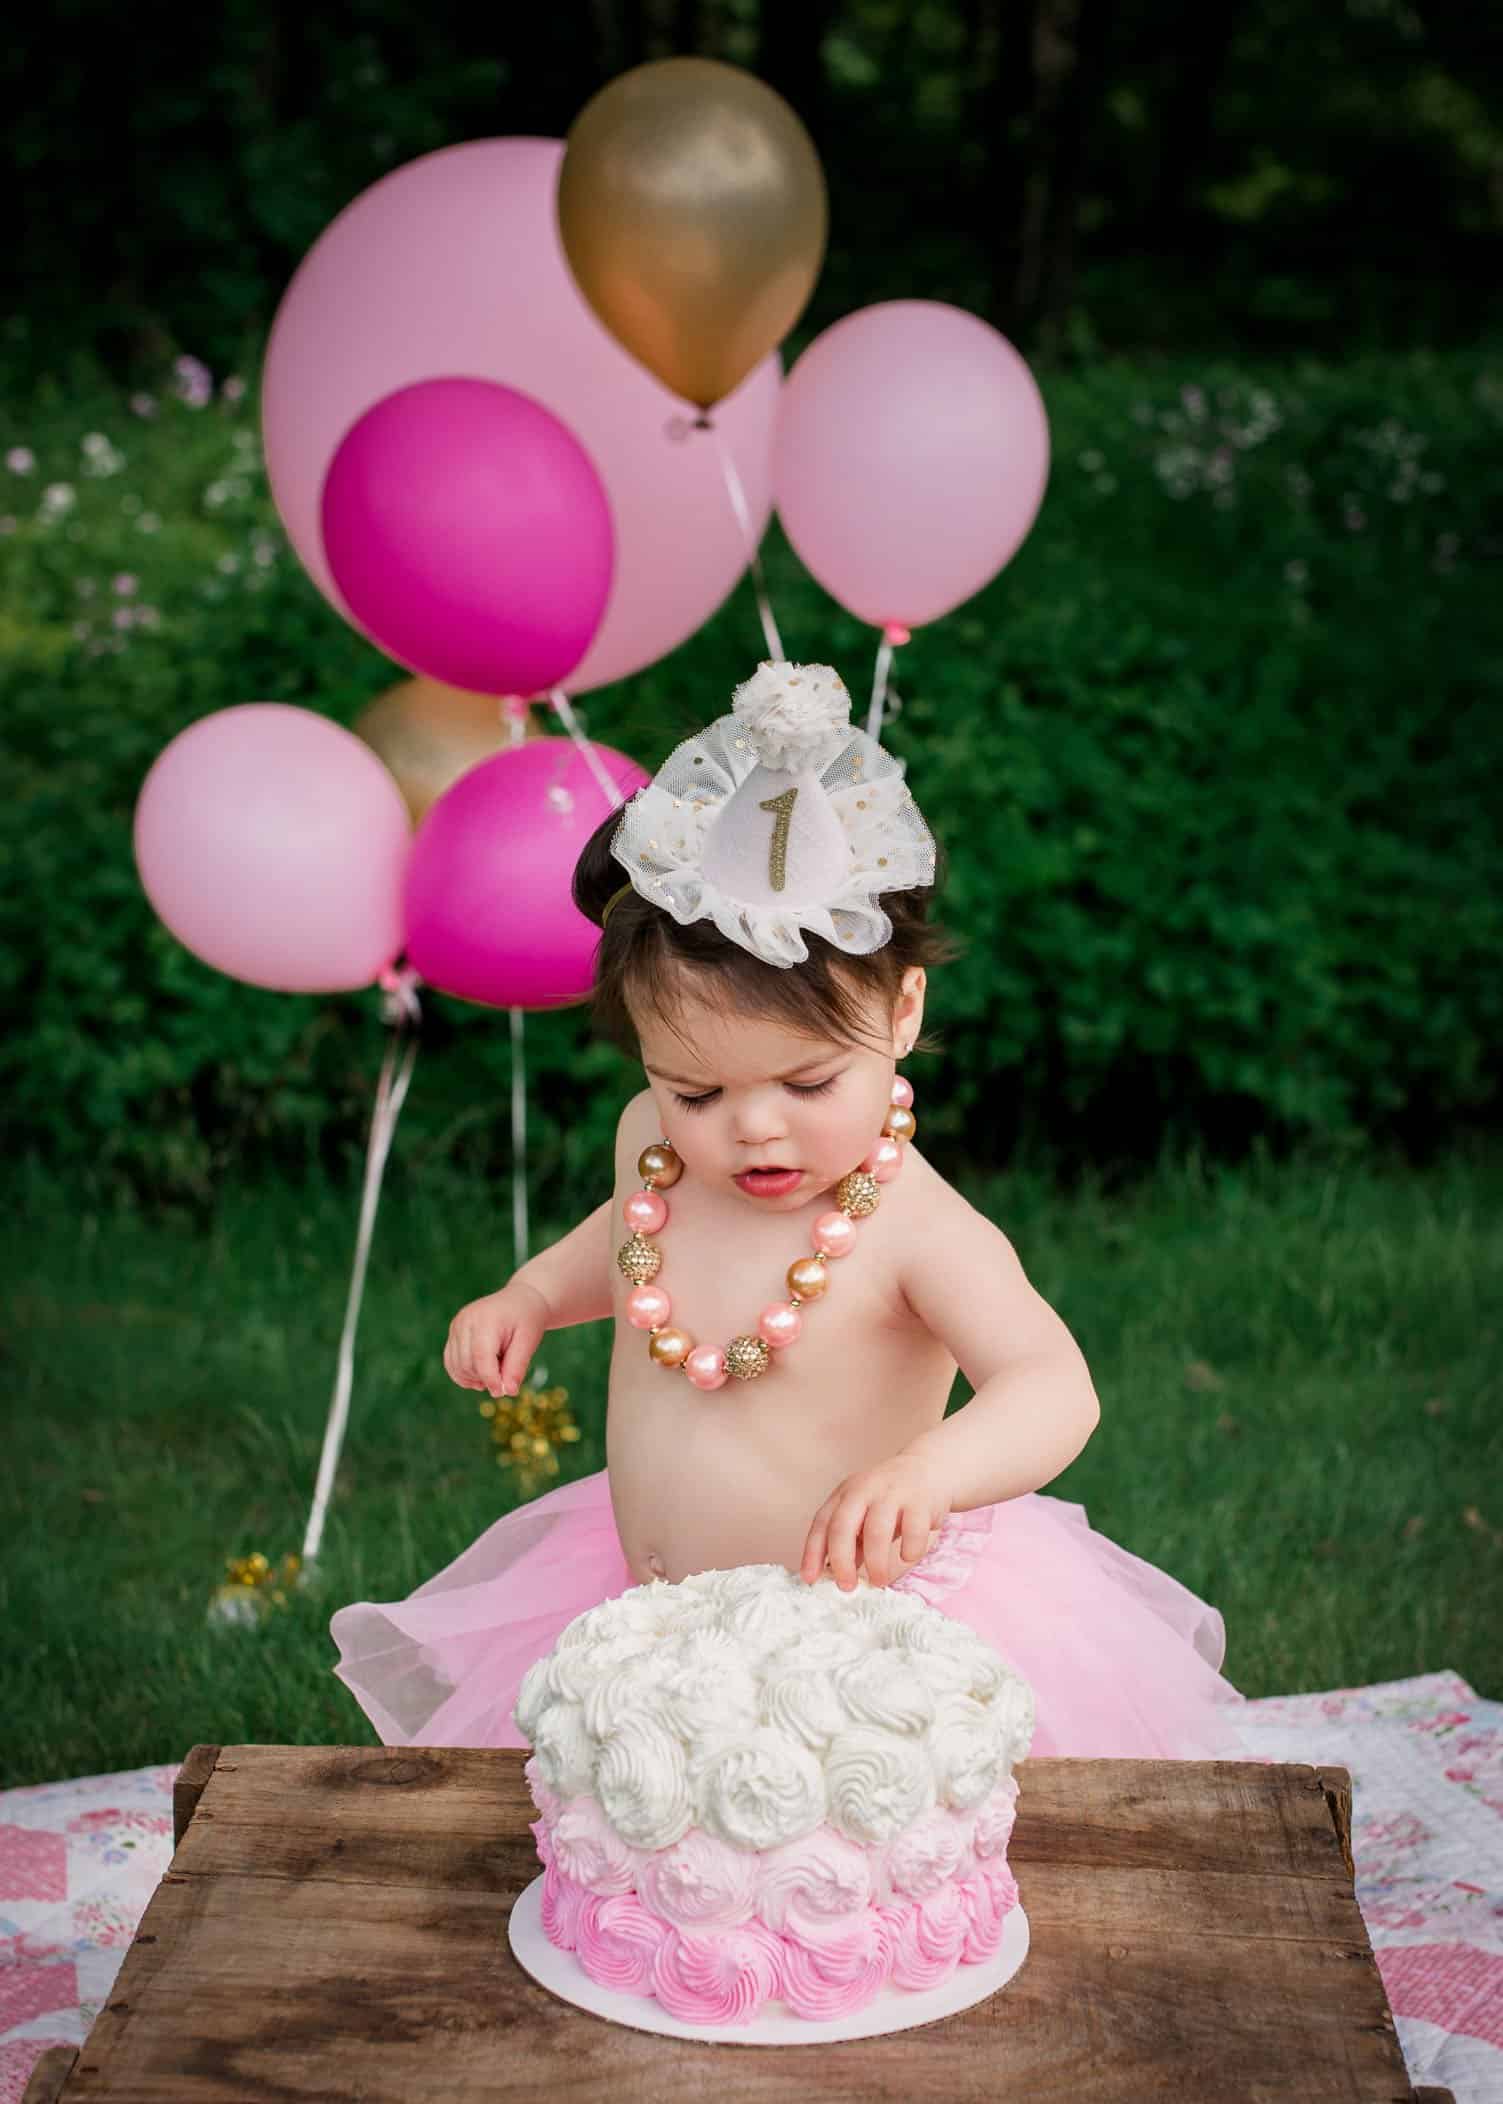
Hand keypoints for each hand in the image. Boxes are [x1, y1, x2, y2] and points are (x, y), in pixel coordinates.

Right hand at [443, 1281, 549, 1398]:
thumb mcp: (528, 1341)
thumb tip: (508, 1392)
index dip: (490, 1378)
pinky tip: (481, 1377)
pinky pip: (451, 1362)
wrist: (519, 1301)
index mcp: (486, 1319)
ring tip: (496, 1372)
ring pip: (457, 1365)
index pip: (481, 1356)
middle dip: (485, 1378)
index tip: (502, 1391)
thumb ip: (517, 1366)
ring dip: (474, 1378)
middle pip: (467, 1363)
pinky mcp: (453, 1333)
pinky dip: (464, 1374)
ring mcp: (456, 1326)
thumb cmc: (526, 1320)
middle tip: (505, 1378)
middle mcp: (466, 1320)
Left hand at [799, 1453, 951, 1590]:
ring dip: (876, 1563)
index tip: (809, 1579)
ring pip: (876, 1532)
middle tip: (846, 1587)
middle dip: (842, 1561)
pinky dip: (909, 1550)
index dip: (812, 1552)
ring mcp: (892, 1493)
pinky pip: (913, 1531)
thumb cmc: (891, 1498)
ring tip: (878, 1581)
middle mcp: (864, 1490)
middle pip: (843, 1526)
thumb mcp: (865, 1514)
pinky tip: (907, 1555)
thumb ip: (853, 1541)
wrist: (928, 1466)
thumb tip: (836, 1576)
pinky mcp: (920, 1500)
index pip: (822, 1523)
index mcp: (846, 1494)